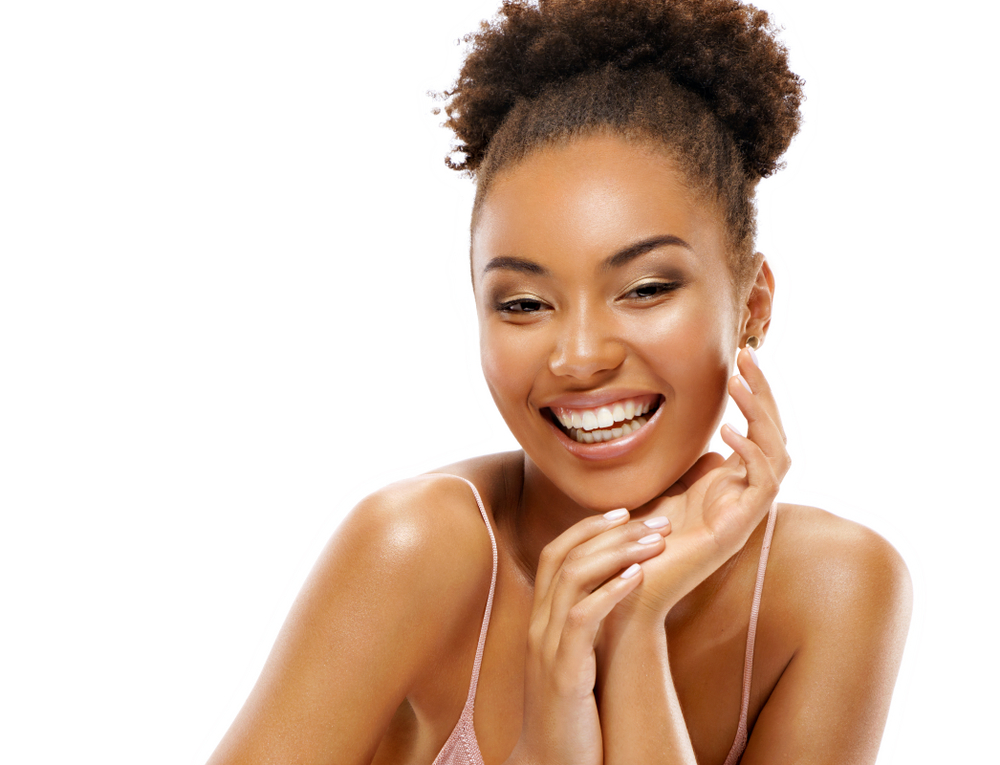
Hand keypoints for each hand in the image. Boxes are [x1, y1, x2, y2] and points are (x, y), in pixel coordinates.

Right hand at [508, 509, 671, 764]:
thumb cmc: (572, 715)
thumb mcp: (577, 661)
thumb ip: (587, 628)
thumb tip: (619, 596)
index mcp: (542, 621)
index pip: (555, 555)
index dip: (588, 528)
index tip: (625, 511)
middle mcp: (539, 627)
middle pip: (564, 557)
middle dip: (610, 531)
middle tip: (655, 519)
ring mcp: (547, 649)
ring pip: (572, 579)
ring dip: (616, 553)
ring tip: (656, 542)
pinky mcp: (563, 674)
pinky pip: (582, 620)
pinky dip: (610, 593)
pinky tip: (639, 578)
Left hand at [608, 347, 790, 625]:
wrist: (631, 587)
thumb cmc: (643, 540)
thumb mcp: (666, 485)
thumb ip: (687, 464)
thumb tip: (705, 440)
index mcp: (732, 483)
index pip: (758, 428)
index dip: (753, 392)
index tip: (739, 355)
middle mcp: (745, 496)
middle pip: (775, 434)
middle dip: (763, 392)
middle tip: (747, 354)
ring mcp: (745, 513)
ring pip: (778, 454)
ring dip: (762, 414)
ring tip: (740, 381)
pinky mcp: (738, 530)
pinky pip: (763, 486)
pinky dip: (753, 454)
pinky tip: (730, 432)